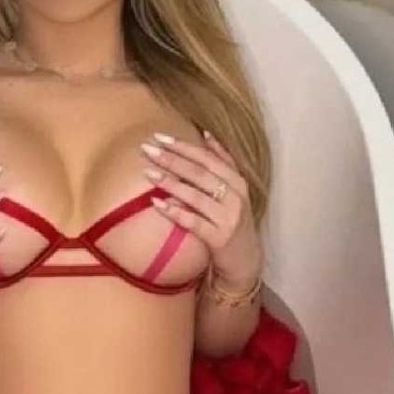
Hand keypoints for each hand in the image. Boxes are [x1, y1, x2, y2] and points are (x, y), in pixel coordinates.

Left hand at [140, 129, 261, 286]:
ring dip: (170, 183)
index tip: (159, 137)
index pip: (207, 158)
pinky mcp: (220, 238)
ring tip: (148, 173)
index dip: (183, 146)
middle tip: (147, 149)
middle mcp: (236, 196)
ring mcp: (228, 218)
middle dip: (172, 159)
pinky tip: (157, 204)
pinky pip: (194, 222)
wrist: (245, 259)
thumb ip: (223, 162)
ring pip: (196, 195)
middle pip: (200, 173)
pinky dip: (175, 212)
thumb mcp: (235, 190)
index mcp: (237, 180)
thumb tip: (206, 134)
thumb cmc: (233, 220)